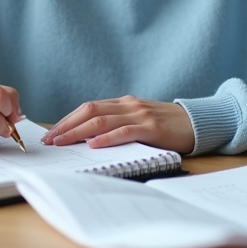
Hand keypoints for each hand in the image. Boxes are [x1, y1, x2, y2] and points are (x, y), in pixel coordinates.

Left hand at [40, 96, 194, 154]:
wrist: (198, 122)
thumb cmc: (167, 126)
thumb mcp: (139, 120)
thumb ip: (119, 124)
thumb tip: (88, 139)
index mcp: (124, 103)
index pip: (88, 107)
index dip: (67, 119)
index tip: (51, 132)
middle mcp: (129, 105)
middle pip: (89, 110)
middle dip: (66, 125)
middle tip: (48, 139)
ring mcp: (139, 114)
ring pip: (101, 120)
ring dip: (77, 132)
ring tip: (61, 142)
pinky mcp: (151, 128)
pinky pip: (124, 131)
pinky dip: (106, 138)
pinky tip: (93, 144)